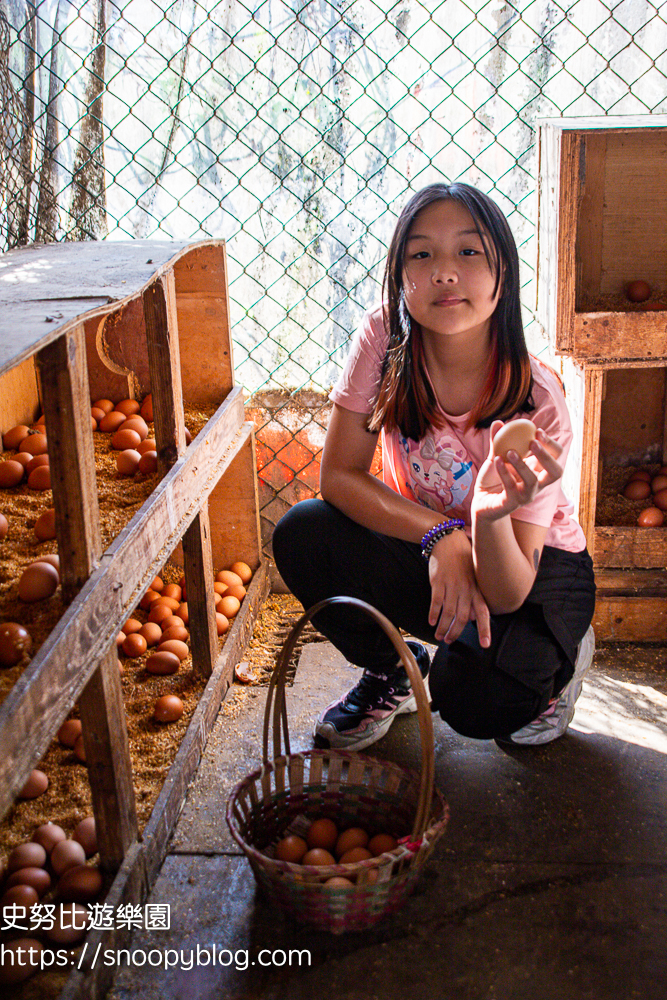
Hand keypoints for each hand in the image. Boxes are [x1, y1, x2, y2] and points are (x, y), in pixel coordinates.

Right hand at [427, 528, 490, 646]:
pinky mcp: (438, 581)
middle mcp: (466, 589)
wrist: (449, 540)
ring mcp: (452, 585)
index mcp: (476, 589)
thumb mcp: (473, 578)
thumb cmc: (462, 560)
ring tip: (439, 636)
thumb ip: (474, 598)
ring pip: (449, 613)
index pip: (483, 613)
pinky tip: (432, 621)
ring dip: (444, 627)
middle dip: (456, 633)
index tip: (485, 644)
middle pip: (463, 617)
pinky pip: (436, 602)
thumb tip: (474, 618)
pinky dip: (434, 614)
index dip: (485, 629)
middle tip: (449, 641)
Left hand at [472, 421, 563, 522]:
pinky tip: (496, 461)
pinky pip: (511, 487)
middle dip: (546, 456)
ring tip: (509, 452)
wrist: (481, 500)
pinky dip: (504, 472)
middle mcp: (537, 484)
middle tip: (532, 442)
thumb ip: (497, 441)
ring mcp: (526, 495)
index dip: (551, 444)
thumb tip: (498, 422)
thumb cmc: (493, 478)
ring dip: (522, 464)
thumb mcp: (495, 457)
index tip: (537, 431)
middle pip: (556, 472)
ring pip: (532, 481)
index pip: (556, 456)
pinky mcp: (512, 504)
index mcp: (538, 470)